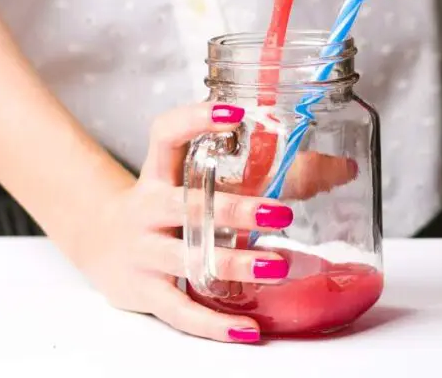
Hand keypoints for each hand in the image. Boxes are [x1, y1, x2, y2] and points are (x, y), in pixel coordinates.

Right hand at [72, 102, 357, 342]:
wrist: (98, 242)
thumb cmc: (163, 205)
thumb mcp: (191, 178)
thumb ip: (253, 169)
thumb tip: (343, 168)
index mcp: (157, 173)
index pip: (165, 135)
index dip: (195, 120)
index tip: (235, 113)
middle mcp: (146, 209)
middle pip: (186, 205)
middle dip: (234, 210)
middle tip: (281, 212)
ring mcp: (142, 252)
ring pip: (186, 259)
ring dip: (233, 265)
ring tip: (278, 265)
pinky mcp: (144, 291)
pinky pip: (181, 311)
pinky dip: (215, 324)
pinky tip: (248, 329)